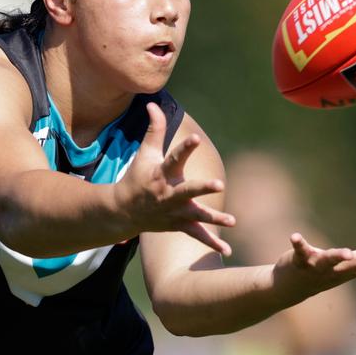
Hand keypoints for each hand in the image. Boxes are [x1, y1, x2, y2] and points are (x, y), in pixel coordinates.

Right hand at [115, 102, 235, 254]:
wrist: (123, 212)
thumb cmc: (137, 177)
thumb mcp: (144, 153)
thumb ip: (154, 129)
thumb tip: (152, 103)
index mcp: (161, 174)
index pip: (174, 158)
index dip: (184, 147)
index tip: (196, 138)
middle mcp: (168, 194)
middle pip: (187, 190)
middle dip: (202, 188)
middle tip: (219, 185)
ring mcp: (174, 212)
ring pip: (196, 216)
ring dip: (213, 219)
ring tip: (232, 222)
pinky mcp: (178, 225)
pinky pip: (196, 235)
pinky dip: (211, 243)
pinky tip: (228, 251)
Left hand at [273, 233, 355, 300]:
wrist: (289, 288)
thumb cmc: (322, 272)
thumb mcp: (347, 265)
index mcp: (350, 269)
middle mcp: (336, 270)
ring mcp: (318, 267)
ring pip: (329, 260)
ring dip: (339, 257)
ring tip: (347, 252)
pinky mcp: (300, 260)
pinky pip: (300, 251)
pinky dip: (299, 244)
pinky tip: (295, 236)